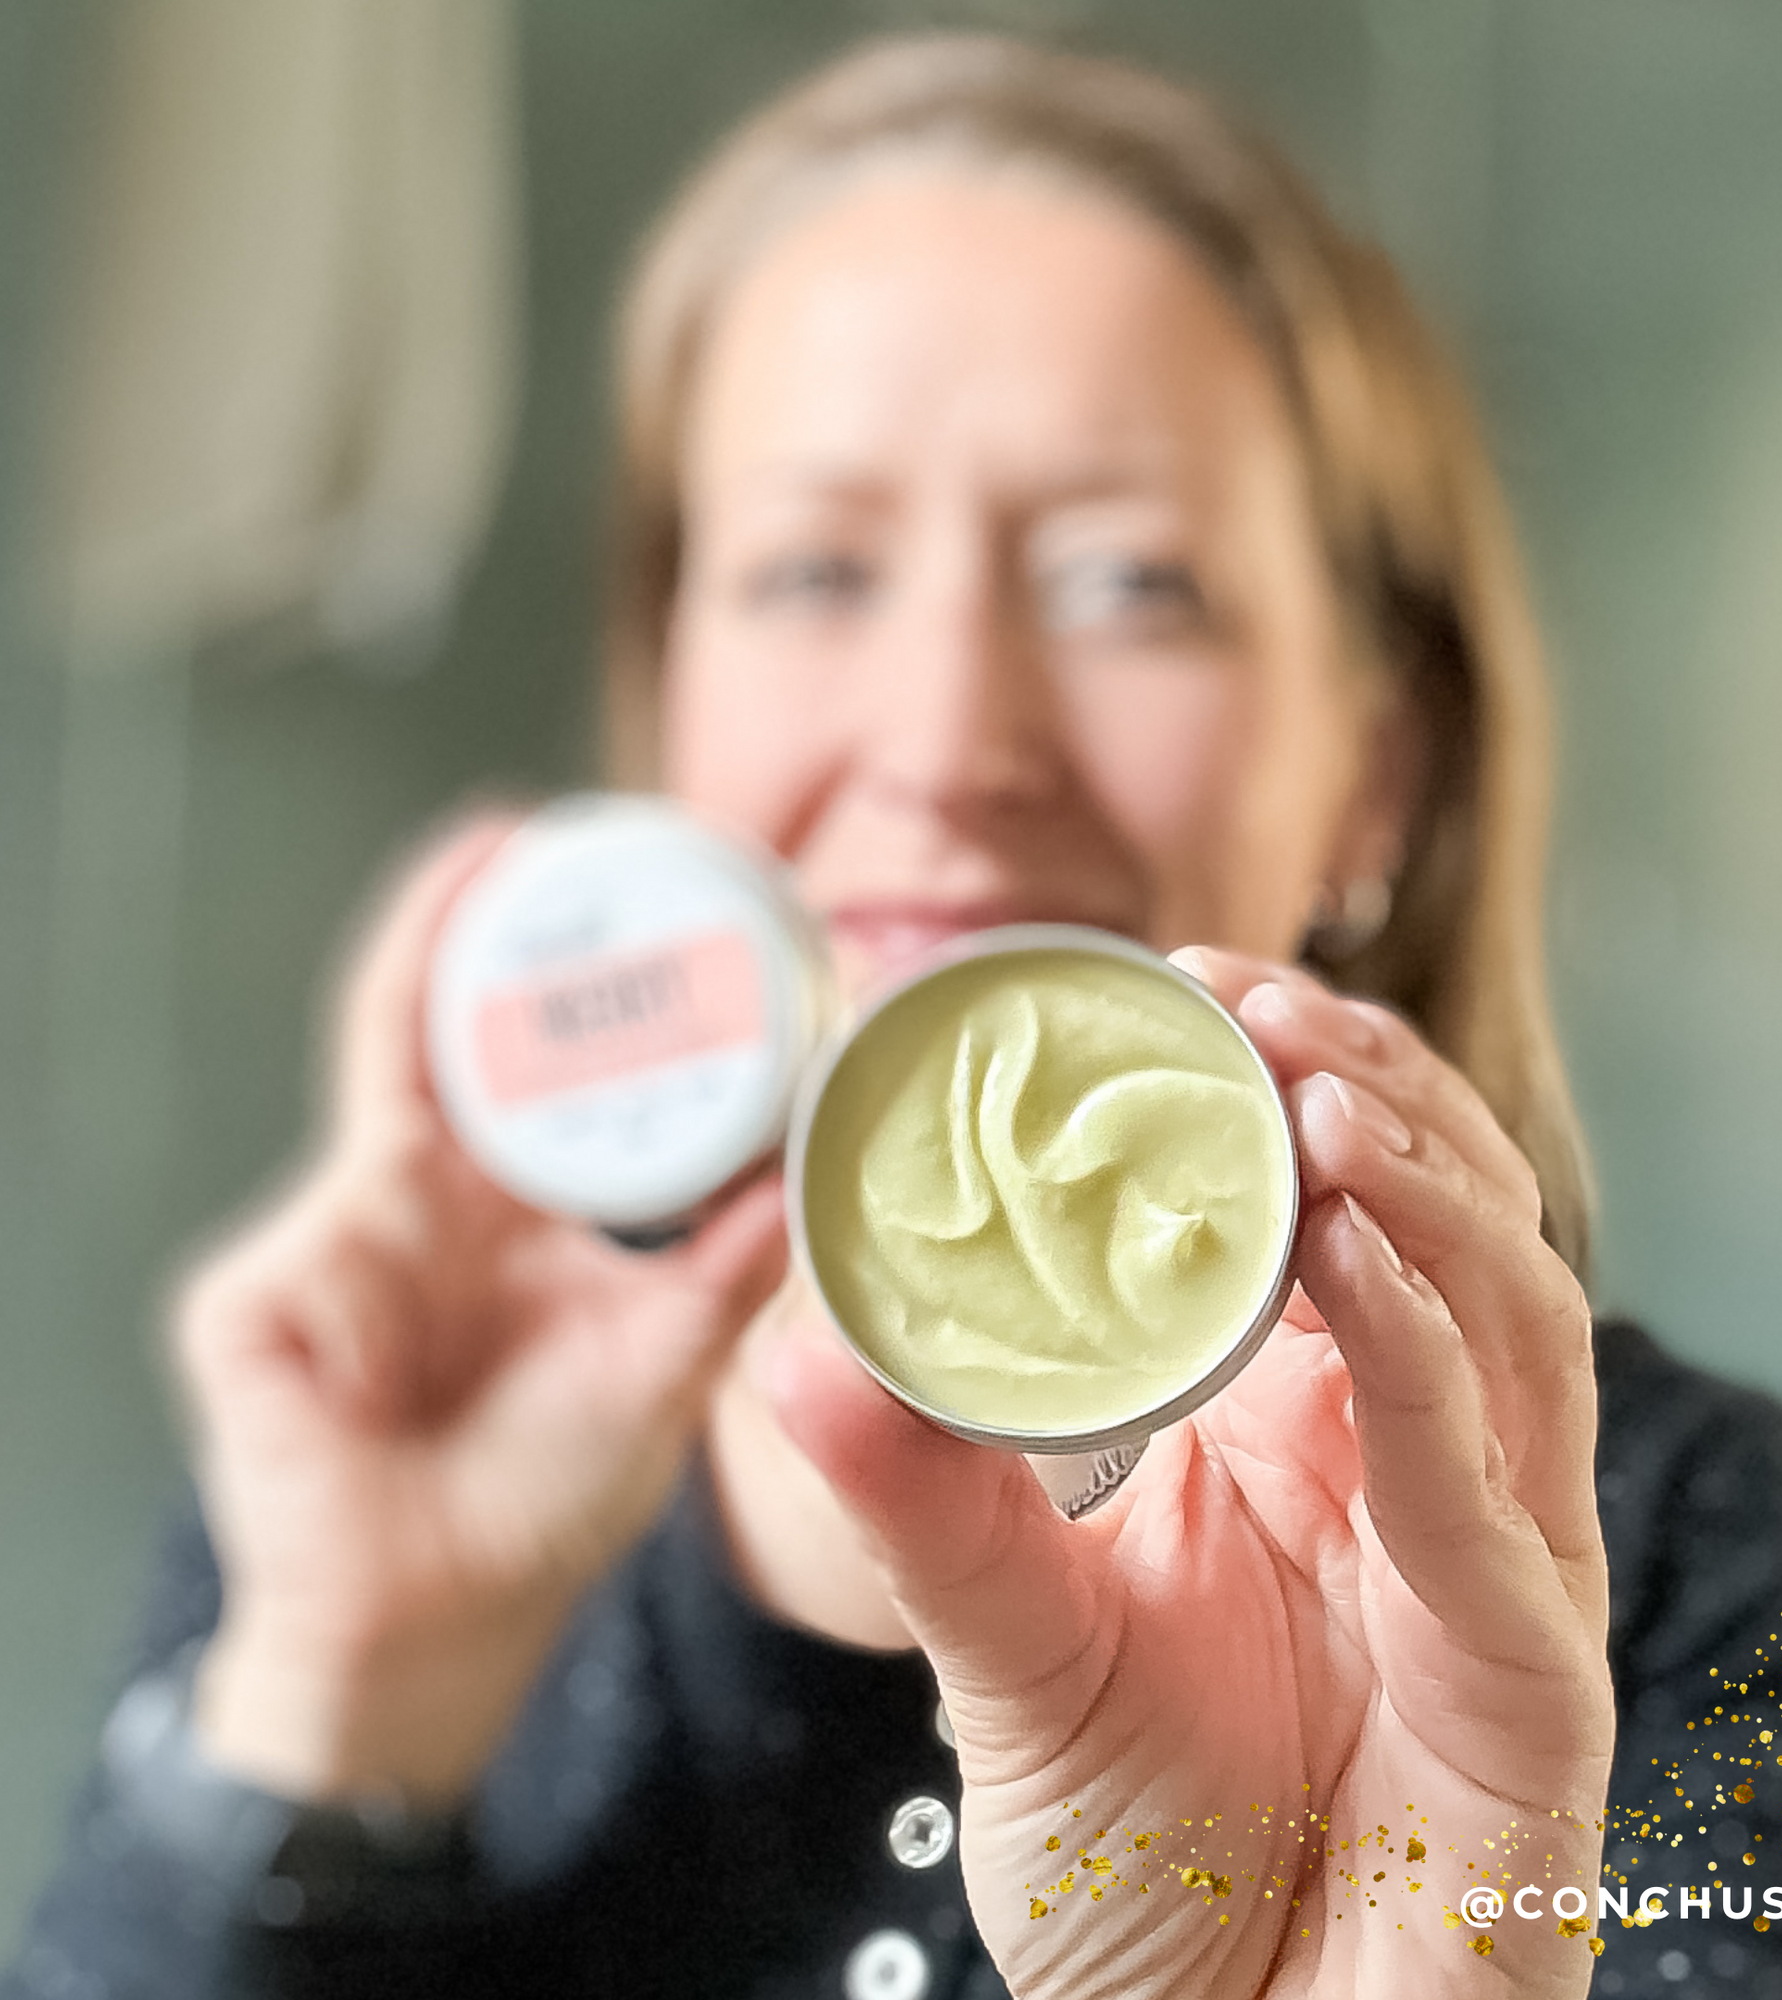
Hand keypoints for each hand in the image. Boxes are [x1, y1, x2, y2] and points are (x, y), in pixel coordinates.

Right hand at [180, 814, 788, 1806]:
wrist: (440, 1627)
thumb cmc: (540, 1496)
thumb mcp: (664, 1358)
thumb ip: (734, 1263)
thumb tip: (822, 1166)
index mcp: (510, 1212)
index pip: (542, 1072)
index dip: (582, 992)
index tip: (646, 904)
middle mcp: (423, 1201)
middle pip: (441, 1029)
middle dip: (476, 920)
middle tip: (542, 829)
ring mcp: (333, 1240)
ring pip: (377, 1081)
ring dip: (432, 966)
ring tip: (490, 862)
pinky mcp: (258, 1305)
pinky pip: (321, 1235)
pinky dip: (376, 1208)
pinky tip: (430, 1188)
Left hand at [761, 951, 1611, 1997]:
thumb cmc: (1145, 1870)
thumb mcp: (1012, 1657)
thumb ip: (928, 1510)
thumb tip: (796, 1354)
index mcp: (1313, 1436)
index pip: (1341, 1213)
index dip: (1293, 1083)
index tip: (1191, 983)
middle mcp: (1423, 1471)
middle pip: (1452, 1224)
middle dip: (1371, 1087)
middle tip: (1256, 993)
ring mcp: (1495, 1564)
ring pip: (1513, 1318)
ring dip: (1425, 1181)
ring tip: (1315, 1078)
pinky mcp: (1533, 1681)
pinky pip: (1490, 1486)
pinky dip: (1431, 1353)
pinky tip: (1355, 1249)